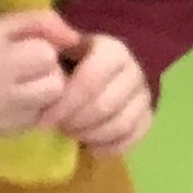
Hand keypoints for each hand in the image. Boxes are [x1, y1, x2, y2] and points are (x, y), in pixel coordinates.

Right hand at [0, 8, 77, 135]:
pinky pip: (44, 118)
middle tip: (30, 68)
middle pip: (56, 82)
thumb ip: (44, 22)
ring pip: (54, 101)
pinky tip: (22, 99)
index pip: (47, 54)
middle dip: (49, 71)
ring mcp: (4, 117)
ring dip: (48, 89)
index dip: (42, 48)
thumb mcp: (9, 24)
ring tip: (30, 83)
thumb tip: (74, 39)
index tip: (26, 49)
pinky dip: (39, 107)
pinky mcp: (9, 131)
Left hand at [41, 32, 154, 157]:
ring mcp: (144, 95)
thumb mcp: (58, 45)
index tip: (44, 118)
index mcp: (112, 50)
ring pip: (121, 124)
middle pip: (104, 106)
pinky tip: (90, 147)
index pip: (90, 80)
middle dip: (75, 122)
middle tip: (57, 126)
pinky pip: (133, 138)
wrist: (97, 68)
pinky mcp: (148, 116)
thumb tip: (48, 53)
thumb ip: (51, 44)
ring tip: (71, 133)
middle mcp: (134, 71)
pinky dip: (110, 147)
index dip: (65, 103)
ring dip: (91, 135)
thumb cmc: (70, 59)